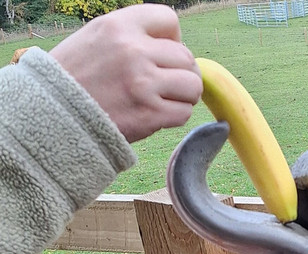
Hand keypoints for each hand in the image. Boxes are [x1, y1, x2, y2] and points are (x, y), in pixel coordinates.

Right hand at [49, 5, 201, 142]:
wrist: (51, 114)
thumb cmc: (76, 78)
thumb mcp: (96, 39)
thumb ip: (133, 37)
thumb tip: (177, 48)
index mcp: (117, 26)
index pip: (168, 18)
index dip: (172, 38)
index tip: (162, 54)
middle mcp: (133, 50)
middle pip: (186, 57)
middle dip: (181, 72)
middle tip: (163, 84)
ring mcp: (143, 83)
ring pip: (192, 85)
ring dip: (183, 95)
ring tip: (162, 99)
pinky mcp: (150, 113)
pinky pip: (184, 112)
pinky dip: (174, 116)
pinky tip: (153, 115)